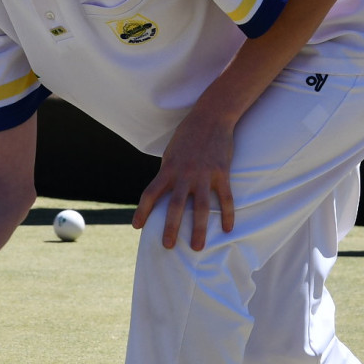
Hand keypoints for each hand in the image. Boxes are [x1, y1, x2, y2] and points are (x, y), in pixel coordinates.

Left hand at [133, 109, 235, 250]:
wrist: (211, 116)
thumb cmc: (188, 135)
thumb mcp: (171, 152)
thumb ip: (168, 172)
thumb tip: (162, 192)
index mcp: (168, 168)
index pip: (151, 193)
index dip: (142, 210)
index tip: (136, 226)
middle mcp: (184, 174)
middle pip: (175, 206)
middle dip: (171, 228)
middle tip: (168, 246)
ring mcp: (204, 174)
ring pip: (201, 207)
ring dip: (199, 230)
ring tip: (198, 247)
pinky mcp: (221, 172)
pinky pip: (225, 198)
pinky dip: (227, 215)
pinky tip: (227, 229)